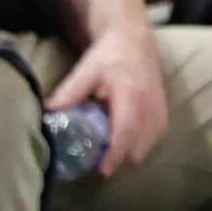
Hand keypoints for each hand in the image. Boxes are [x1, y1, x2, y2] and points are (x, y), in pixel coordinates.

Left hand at [44, 27, 168, 174]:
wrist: (133, 40)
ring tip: (110, 155)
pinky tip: (125, 143)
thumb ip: (69, 93)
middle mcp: (150, 102)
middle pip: (142, 141)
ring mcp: (159, 105)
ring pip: (151, 140)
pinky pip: (156, 134)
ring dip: (133, 151)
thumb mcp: (85, 70)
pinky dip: (142, 143)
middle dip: (123, 157)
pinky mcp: (162, 107)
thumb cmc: (108, 56)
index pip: (127, 129)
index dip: (117, 153)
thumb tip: (49, 115)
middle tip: (99, 162)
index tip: (103, 170)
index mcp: (131, 93)